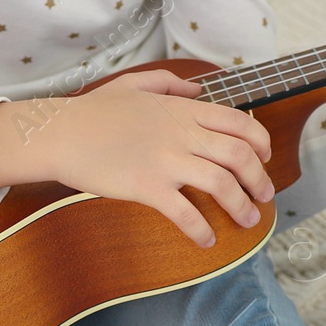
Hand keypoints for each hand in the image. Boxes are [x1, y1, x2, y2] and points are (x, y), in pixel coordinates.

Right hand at [0, 69, 273, 247]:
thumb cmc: (92, 112)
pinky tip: (206, 241)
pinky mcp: (146, 187)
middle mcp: (181, 134)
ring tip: (247, 222)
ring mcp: (165, 161)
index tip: (266, 159)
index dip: (261, 143)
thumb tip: (197, 90)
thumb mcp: (135, 84)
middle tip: (264, 197)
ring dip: (241, 207)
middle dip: (260, 180)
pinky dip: (201, 230)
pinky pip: (185, 213)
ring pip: (222, 185)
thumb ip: (170, 84)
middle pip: (240, 156)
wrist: (59, 133)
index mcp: (182, 111)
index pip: (238, 124)